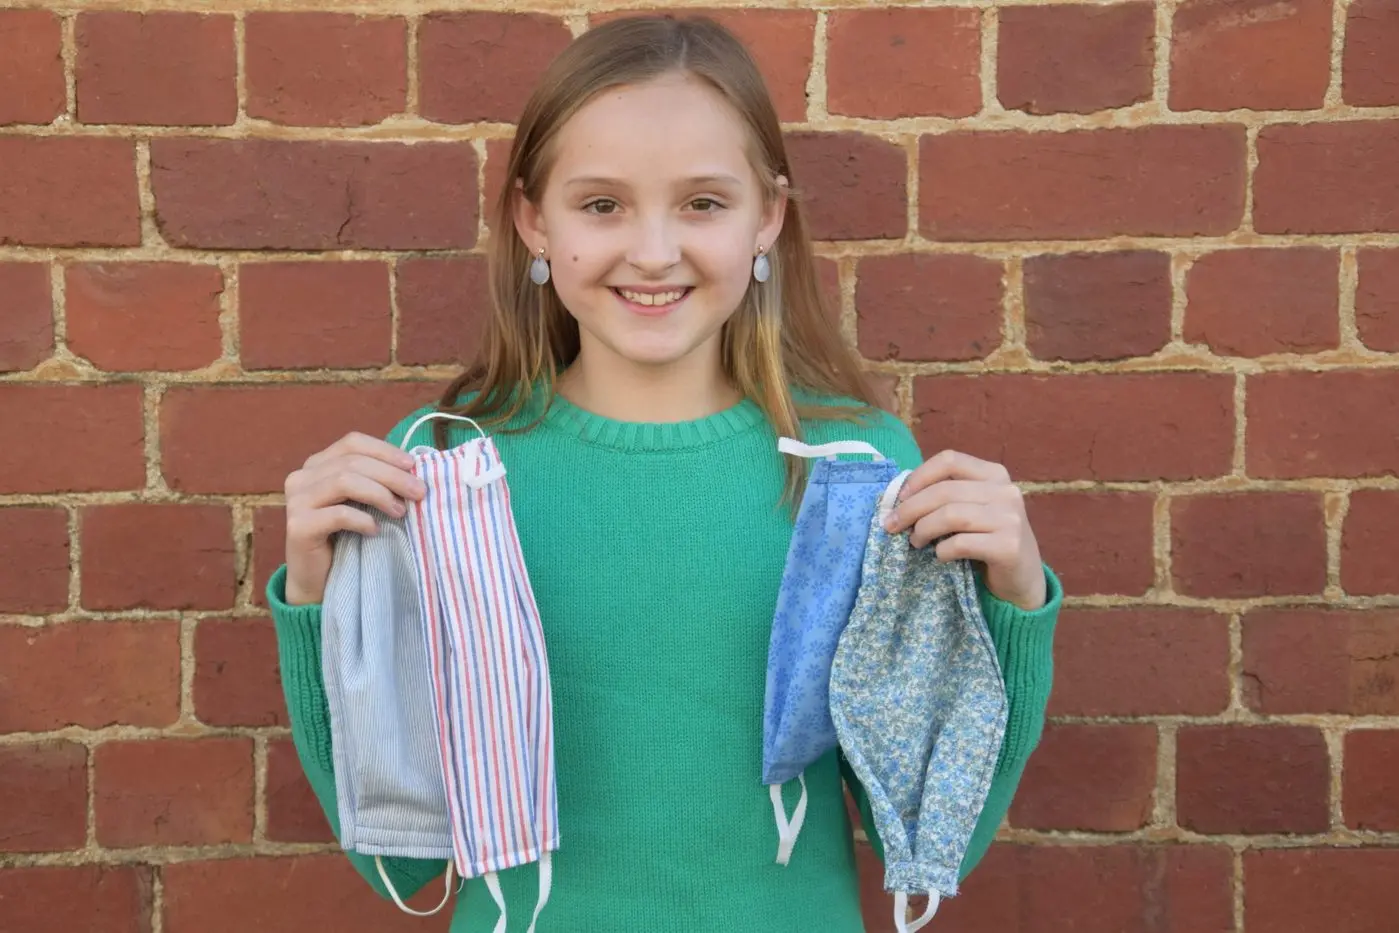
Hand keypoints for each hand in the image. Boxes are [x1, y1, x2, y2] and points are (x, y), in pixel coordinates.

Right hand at [282, 432, 426, 605]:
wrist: (318, 580)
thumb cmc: (345, 538)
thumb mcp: (362, 502)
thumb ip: (375, 480)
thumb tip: (415, 466)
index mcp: (317, 465)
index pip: (353, 443)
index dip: (385, 451)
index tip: (413, 465)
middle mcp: (302, 477)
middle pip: (353, 462)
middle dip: (392, 475)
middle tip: (419, 492)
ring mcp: (296, 501)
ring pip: (344, 482)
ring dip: (380, 494)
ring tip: (399, 512)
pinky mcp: (298, 526)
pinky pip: (338, 514)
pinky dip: (363, 520)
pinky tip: (375, 530)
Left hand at [882, 450, 1045, 610]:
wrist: (1022, 576)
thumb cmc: (987, 538)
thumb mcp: (971, 508)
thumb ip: (946, 496)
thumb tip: (899, 495)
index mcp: (994, 474)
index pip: (950, 460)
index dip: (919, 477)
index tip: (899, 497)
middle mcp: (1006, 491)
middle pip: (945, 490)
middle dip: (910, 508)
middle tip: (892, 525)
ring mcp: (1010, 519)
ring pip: (950, 515)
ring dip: (923, 530)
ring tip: (915, 541)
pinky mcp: (1008, 547)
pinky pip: (961, 544)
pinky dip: (942, 551)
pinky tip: (940, 556)